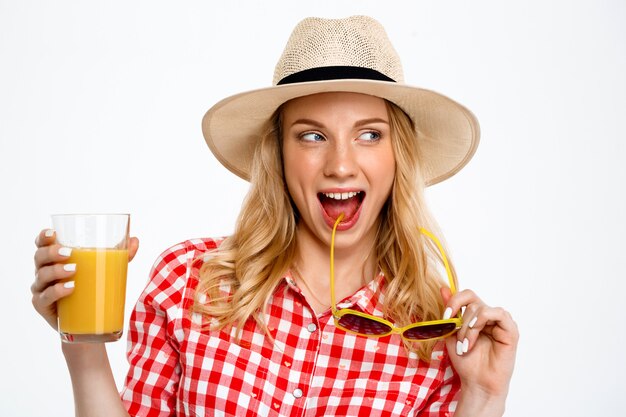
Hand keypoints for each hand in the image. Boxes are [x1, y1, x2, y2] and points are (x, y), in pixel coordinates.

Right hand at [31, 229, 138, 330]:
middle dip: (51, 253)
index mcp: (56, 259)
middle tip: (69, 253)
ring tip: (73, 270)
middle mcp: (45, 272)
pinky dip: (56, 291)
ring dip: (56, 271)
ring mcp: (42, 289)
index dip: (43, 236)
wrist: (87, 324)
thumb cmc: (92, 290)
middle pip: (40, 257)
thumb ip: (121, 255)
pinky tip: (69, 288)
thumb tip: (135, 240)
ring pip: (42, 276)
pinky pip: (45, 298)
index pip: (42, 244)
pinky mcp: (43, 306)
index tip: (53, 233)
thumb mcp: (107, 270)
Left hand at [441, 287, 518, 403]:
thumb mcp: (451, 334)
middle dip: (460, 322)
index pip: (466, 295)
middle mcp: (489, 316)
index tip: (444, 317)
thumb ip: (450, 313)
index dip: (453, 301)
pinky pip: (498, 313)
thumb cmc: (466, 361)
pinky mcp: (511, 330)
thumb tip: (443, 288)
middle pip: (472, 300)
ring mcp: (501, 322)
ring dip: (469, 327)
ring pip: (481, 308)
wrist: (477, 383)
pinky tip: (476, 335)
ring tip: (466, 345)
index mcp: (475, 315)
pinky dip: (482, 321)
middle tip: (458, 340)